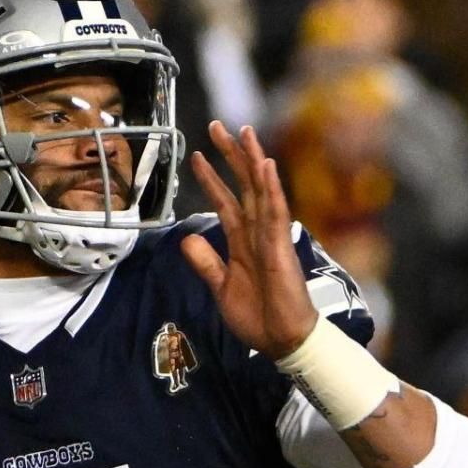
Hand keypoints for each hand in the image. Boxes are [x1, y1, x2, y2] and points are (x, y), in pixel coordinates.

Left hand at [180, 121, 317, 361]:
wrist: (281, 340)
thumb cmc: (258, 317)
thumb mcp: (220, 287)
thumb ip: (206, 262)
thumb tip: (186, 239)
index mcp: (242, 242)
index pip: (225, 202)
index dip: (211, 179)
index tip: (196, 157)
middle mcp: (257, 233)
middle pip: (243, 186)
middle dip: (230, 156)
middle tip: (218, 127)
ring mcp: (270, 237)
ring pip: (260, 190)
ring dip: (252, 160)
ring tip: (243, 132)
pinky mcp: (281, 246)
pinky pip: (275, 211)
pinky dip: (270, 187)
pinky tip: (265, 164)